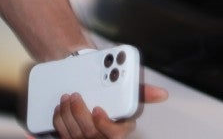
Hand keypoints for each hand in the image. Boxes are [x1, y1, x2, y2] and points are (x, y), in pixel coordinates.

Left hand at [49, 84, 167, 137]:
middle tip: (75, 95)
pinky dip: (59, 120)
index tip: (97, 109)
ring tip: (67, 97)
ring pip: (75, 134)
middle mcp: (104, 137)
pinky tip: (61, 107)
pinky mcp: (72, 138)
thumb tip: (162, 93)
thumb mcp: (128, 90)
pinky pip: (63, 134)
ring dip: (68, 114)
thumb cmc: (111, 93)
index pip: (116, 135)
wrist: (91, 88)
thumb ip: (142, 92)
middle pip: (91, 134)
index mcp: (121, 128)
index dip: (105, 124)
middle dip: (80, 114)